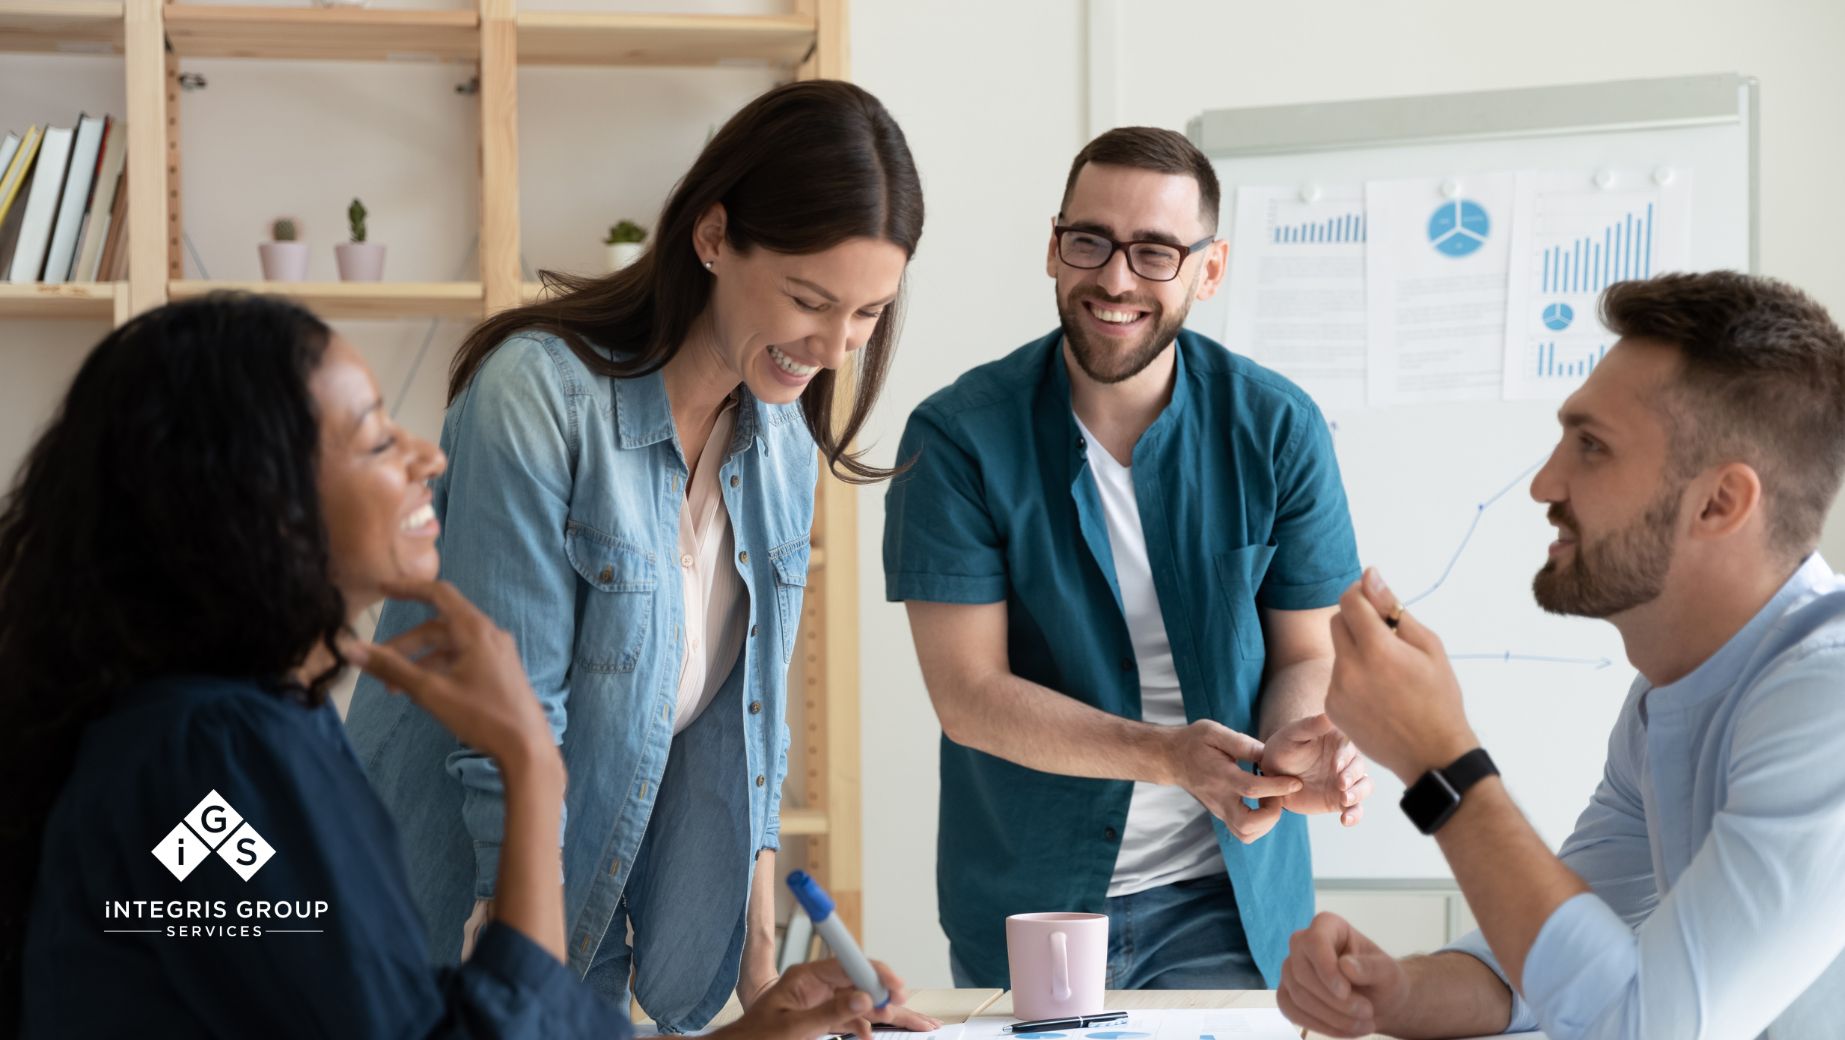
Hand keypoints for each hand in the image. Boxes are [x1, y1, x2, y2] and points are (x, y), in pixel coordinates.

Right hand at [346, 580, 555, 771]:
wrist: (527, 747)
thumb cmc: (481, 715)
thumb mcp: (430, 692)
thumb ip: (391, 668)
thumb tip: (351, 648)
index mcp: (475, 629)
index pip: (438, 594)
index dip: (408, 588)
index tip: (382, 588)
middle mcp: (488, 633)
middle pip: (439, 626)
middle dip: (406, 644)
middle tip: (378, 666)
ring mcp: (497, 652)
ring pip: (450, 645)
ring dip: (421, 661)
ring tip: (395, 689)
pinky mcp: (501, 669)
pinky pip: (464, 658)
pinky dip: (440, 667)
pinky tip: (425, 691)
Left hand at [740, 969, 940, 1031]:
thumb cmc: (754, 1038)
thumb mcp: (792, 1028)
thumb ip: (828, 1014)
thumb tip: (864, 999)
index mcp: (806, 977)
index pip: (849, 965)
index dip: (877, 974)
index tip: (896, 988)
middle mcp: (816, 985)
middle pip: (861, 984)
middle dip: (889, 997)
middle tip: (914, 1012)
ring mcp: (819, 1001)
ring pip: (861, 1003)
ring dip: (885, 1014)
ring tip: (915, 1024)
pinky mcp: (820, 1017)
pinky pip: (850, 1018)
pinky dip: (866, 1027)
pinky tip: (875, 1035)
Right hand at [1165, 720, 1303, 843]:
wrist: (1171, 758)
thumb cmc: (1194, 742)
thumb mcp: (1215, 732)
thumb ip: (1242, 743)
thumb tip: (1268, 754)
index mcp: (1220, 776)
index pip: (1251, 789)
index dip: (1277, 787)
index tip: (1295, 782)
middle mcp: (1219, 799)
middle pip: (1247, 825)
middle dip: (1272, 815)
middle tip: (1277, 796)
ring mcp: (1219, 810)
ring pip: (1246, 834)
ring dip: (1267, 823)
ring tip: (1271, 800)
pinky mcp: (1221, 815)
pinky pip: (1244, 832)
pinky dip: (1259, 826)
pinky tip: (1262, 805)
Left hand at [1258, 714, 1372, 825]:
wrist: (1273, 773)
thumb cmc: (1283, 747)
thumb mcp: (1293, 734)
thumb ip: (1311, 725)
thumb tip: (1330, 714)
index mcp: (1339, 741)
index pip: (1350, 747)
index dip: (1345, 756)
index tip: (1335, 765)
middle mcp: (1347, 761)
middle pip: (1360, 768)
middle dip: (1353, 777)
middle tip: (1340, 784)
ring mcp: (1346, 781)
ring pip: (1364, 787)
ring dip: (1358, 794)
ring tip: (1344, 800)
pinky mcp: (1341, 800)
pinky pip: (1355, 809)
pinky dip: (1355, 815)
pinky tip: (1345, 820)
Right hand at [1277, 913, 1409, 1037]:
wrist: (1378, 1002)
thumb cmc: (1383, 980)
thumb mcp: (1388, 973)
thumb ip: (1371, 967)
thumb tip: (1345, 966)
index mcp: (1328, 926)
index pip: (1314, 941)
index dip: (1326, 968)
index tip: (1346, 992)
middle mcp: (1303, 943)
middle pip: (1302, 972)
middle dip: (1334, 1001)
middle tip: (1367, 1013)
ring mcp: (1292, 969)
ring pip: (1297, 995)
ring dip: (1331, 1017)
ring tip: (1362, 1026)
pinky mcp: (1287, 993)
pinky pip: (1291, 1011)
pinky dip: (1318, 1025)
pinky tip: (1343, 1030)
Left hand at [1326, 569, 1478, 782]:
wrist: (1432, 755)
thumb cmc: (1438, 697)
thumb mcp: (1428, 646)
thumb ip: (1393, 609)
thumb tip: (1370, 575)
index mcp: (1377, 649)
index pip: (1350, 601)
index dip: (1360, 592)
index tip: (1373, 596)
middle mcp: (1349, 669)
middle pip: (1337, 622)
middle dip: (1357, 620)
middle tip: (1386, 635)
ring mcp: (1336, 691)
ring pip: (1338, 651)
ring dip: (1356, 650)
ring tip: (1387, 673)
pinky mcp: (1331, 708)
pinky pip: (1336, 678)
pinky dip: (1352, 676)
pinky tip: (1377, 694)